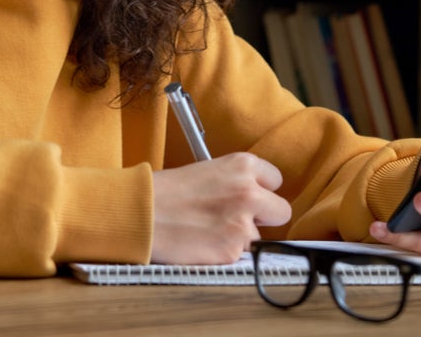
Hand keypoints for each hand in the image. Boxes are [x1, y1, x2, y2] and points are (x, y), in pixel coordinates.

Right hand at [150, 152, 290, 264]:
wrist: (139, 214)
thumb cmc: (165, 191)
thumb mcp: (208, 170)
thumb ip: (237, 181)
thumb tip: (256, 199)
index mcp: (243, 165)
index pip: (276, 180)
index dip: (261, 191)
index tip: (248, 197)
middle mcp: (249, 192)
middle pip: (281, 211)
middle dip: (263, 218)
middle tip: (236, 219)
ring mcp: (243, 224)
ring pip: (258, 237)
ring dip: (239, 238)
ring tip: (207, 231)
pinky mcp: (232, 251)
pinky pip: (240, 256)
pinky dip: (224, 254)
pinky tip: (203, 243)